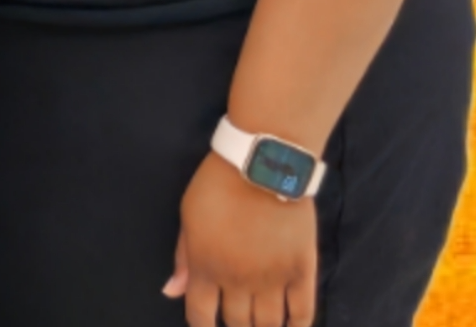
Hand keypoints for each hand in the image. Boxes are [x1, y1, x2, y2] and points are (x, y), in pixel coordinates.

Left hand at [165, 157, 317, 326]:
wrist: (263, 165)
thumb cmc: (217, 186)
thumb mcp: (188, 217)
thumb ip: (183, 258)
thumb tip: (171, 292)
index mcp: (205, 268)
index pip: (201, 315)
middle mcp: (238, 280)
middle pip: (238, 323)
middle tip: (238, 323)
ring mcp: (273, 278)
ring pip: (269, 323)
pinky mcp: (302, 270)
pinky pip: (303, 311)